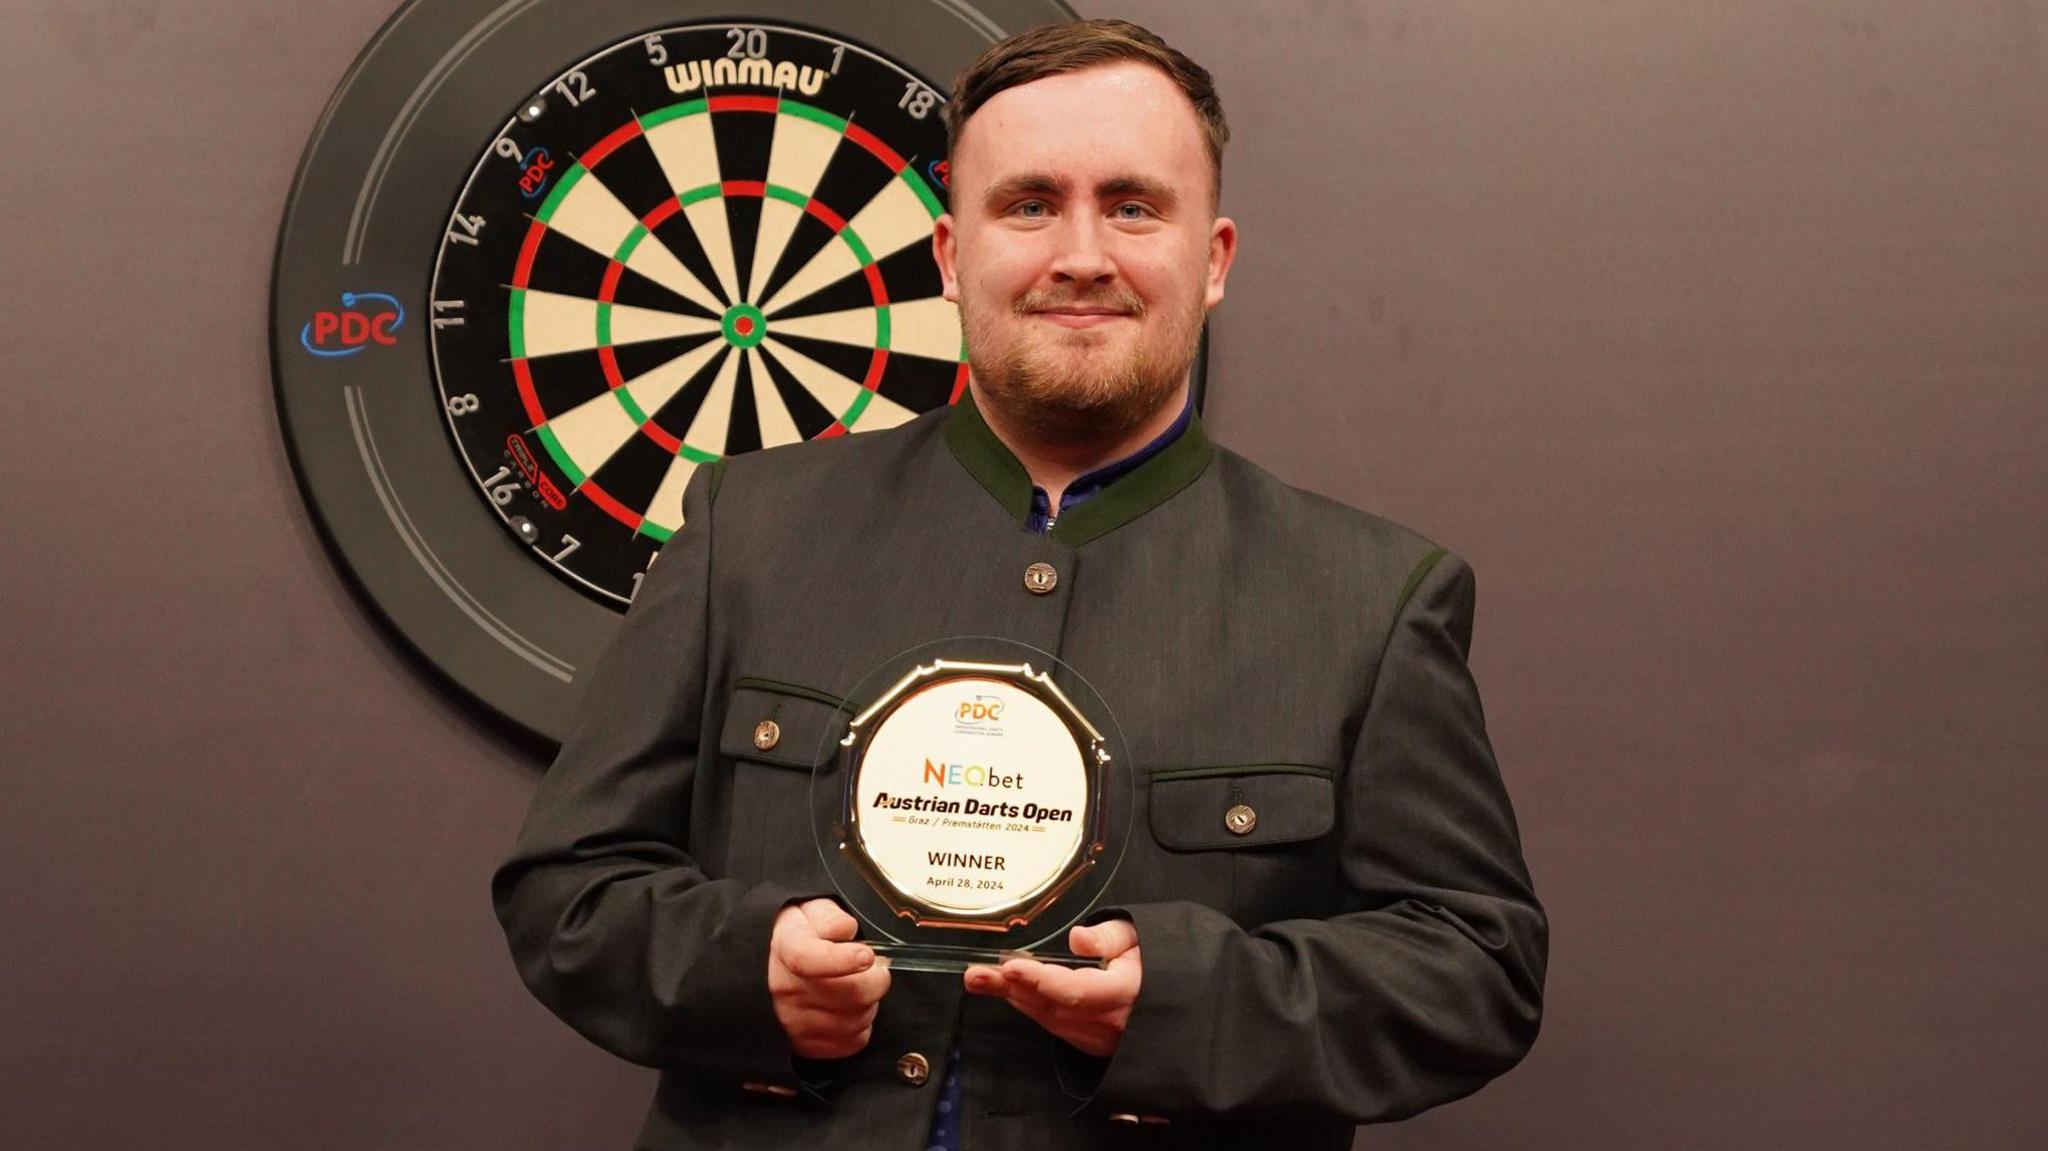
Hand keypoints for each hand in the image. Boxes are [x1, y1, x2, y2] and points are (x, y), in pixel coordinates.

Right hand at [768, 898, 889, 1058]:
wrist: (765, 970)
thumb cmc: (794, 938)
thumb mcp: (807, 910)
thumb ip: (829, 916)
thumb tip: (845, 930)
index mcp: (785, 949)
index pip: (808, 960)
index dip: (842, 960)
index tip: (865, 955)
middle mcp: (785, 991)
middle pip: (851, 994)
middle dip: (875, 978)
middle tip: (872, 966)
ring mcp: (794, 1022)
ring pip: (858, 1019)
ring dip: (869, 1002)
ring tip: (855, 985)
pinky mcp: (806, 1046)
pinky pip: (854, 1040)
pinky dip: (861, 1024)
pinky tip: (849, 1007)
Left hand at [963, 919, 1140, 1056]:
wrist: (1179, 1000)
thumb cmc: (1157, 962)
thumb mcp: (1141, 936)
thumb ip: (1110, 936)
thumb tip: (1078, 938)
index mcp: (1125, 992)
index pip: (1075, 990)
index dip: (1040, 980)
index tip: (1010, 968)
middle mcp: (1110, 1023)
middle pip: (1051, 1006)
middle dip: (1010, 989)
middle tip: (976, 975)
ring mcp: (1100, 1038)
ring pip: (1049, 1019)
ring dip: (1014, 998)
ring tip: (981, 979)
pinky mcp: (1092, 1043)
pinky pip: (1055, 1025)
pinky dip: (1031, 1007)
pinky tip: (1010, 992)